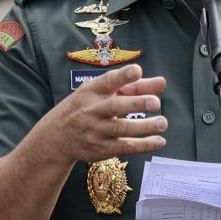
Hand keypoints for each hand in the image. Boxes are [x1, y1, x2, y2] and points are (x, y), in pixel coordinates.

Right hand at [41, 64, 166, 164]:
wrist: (57, 137)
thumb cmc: (87, 107)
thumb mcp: (103, 92)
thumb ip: (133, 86)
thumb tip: (161, 83)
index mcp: (92, 91)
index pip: (107, 81)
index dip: (123, 76)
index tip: (137, 71)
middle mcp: (92, 110)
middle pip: (115, 106)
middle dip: (136, 103)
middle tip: (155, 103)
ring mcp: (96, 131)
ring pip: (122, 129)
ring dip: (144, 127)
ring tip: (163, 123)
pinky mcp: (101, 149)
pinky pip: (125, 147)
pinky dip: (144, 145)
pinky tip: (159, 141)